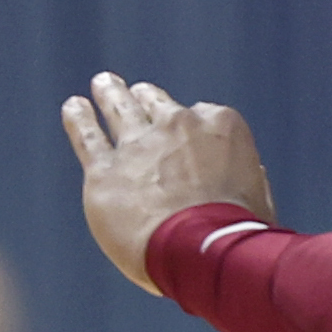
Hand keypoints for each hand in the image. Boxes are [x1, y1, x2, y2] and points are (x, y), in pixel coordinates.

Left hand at [60, 73, 273, 291]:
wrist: (198, 248)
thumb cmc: (236, 231)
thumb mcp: (258, 198)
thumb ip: (248, 178)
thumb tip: (251, 172)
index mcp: (222, 125)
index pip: (204, 114)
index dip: (196, 127)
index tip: (190, 137)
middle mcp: (179, 124)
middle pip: (157, 103)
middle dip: (147, 98)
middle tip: (136, 92)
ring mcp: (139, 145)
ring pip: (120, 109)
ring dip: (111, 94)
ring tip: (104, 83)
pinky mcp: (105, 170)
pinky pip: (88, 136)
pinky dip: (79, 119)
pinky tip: (73, 107)